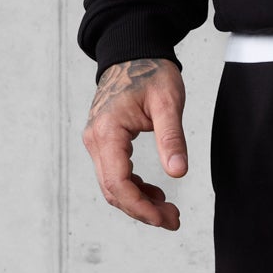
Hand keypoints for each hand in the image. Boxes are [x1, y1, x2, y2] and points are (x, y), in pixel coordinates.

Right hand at [83, 56, 188, 230]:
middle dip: (142, 211)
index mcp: (107, 131)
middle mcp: (95, 139)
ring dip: (138, 202)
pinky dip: (133, 188)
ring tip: (168, 210)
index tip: (165, 219)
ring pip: (112, 185)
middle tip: (173, 220)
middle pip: (113, 190)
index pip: (118, 183)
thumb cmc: (151, 72)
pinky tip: (155, 193)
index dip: (141, 207)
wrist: (133, 52)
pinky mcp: (103, 141)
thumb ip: (172, 138)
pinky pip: (113, 173)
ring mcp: (96, 141)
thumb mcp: (168, 102)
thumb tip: (178, 172)